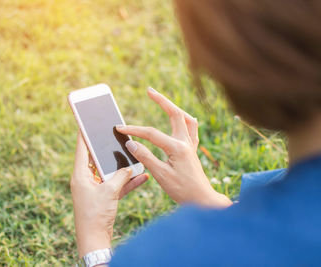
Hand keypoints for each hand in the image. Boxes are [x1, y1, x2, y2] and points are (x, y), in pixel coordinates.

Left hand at [71, 132, 148, 256]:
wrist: (95, 240)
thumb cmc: (96, 215)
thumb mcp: (110, 192)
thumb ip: (120, 176)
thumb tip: (130, 167)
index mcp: (80, 175)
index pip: (82, 149)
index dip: (84, 134)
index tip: (87, 121)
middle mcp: (86, 180)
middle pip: (96, 159)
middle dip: (107, 148)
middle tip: (115, 134)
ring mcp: (95, 189)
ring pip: (109, 172)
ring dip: (121, 166)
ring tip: (132, 153)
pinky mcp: (104, 198)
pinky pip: (117, 185)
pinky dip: (128, 181)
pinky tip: (142, 175)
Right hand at [116, 87, 230, 207]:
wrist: (202, 200)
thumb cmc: (183, 190)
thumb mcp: (161, 175)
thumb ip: (146, 158)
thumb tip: (131, 144)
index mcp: (177, 148)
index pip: (151, 134)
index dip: (134, 130)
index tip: (120, 128)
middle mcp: (186, 142)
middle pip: (175, 113)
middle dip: (161, 100)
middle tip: (150, 90)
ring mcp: (191, 145)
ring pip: (185, 118)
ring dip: (174, 107)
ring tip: (164, 101)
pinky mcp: (193, 150)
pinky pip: (192, 129)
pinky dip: (186, 120)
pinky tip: (183, 119)